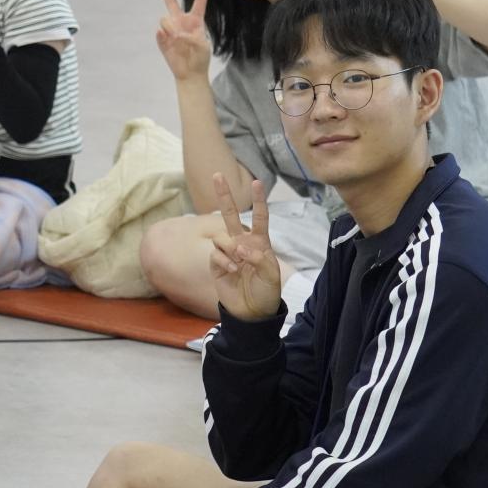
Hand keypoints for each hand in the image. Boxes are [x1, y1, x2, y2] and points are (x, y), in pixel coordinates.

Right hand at [155, 0, 212, 80]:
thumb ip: (191, 37)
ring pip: (165, 19)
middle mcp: (181, 23)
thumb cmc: (200, 58)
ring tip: (176, 39)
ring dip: (170, 27)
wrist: (190, 74)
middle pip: (172, 4)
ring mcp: (170, 31)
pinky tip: (166, 38)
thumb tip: (176, 34)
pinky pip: (159, 33)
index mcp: (195, 22)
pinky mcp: (163, 40)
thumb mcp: (202, 45)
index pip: (199, 4)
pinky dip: (162, 36)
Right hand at [209, 173, 281, 321]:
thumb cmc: (267, 292)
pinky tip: (232, 271)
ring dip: (230, 247)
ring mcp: (228, 253)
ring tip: (239, 262)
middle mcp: (242, 244)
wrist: (251, 312)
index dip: (259, 200)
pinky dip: (224, 261)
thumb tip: (241, 248)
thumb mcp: (271, 275)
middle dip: (224, 195)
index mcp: (260, 243)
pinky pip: (216, 254)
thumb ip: (260, 258)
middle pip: (231, 215)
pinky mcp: (216, 264)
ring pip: (221, 236)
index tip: (257, 182)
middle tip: (217, 175)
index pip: (260, 217)